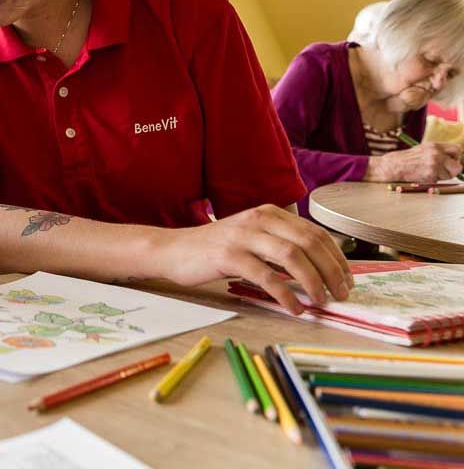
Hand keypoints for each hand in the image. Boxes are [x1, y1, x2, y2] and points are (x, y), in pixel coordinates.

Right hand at [160, 204, 352, 314]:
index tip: (347, 280)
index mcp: (269, 213)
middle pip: (309, 242)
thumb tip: (319, 269)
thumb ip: (280, 246)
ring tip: (320, 301)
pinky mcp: (228, 256)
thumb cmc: (215, 249)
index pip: (315, 233)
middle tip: (341, 294)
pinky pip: (266, 276)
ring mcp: (243, 236)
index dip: (337, 258)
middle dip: (332, 271)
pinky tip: (294, 308)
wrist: (173, 250)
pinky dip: (285, 295)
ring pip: (292, 257)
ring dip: (313, 282)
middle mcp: (259, 220)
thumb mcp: (252, 239)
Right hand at [367, 142, 462, 182]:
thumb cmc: (406, 159)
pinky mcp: (431, 175)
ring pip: (450, 175)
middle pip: (458, 165)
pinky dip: (433, 180)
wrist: (392, 166)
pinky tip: (422, 175)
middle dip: (453, 169)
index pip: (457, 149)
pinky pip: (440, 181)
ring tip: (429, 172)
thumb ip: (438, 152)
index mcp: (435, 145)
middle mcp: (436, 154)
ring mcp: (434, 165)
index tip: (451, 160)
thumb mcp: (423, 149)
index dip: (456, 156)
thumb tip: (453, 160)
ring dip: (442, 176)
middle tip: (445, 170)